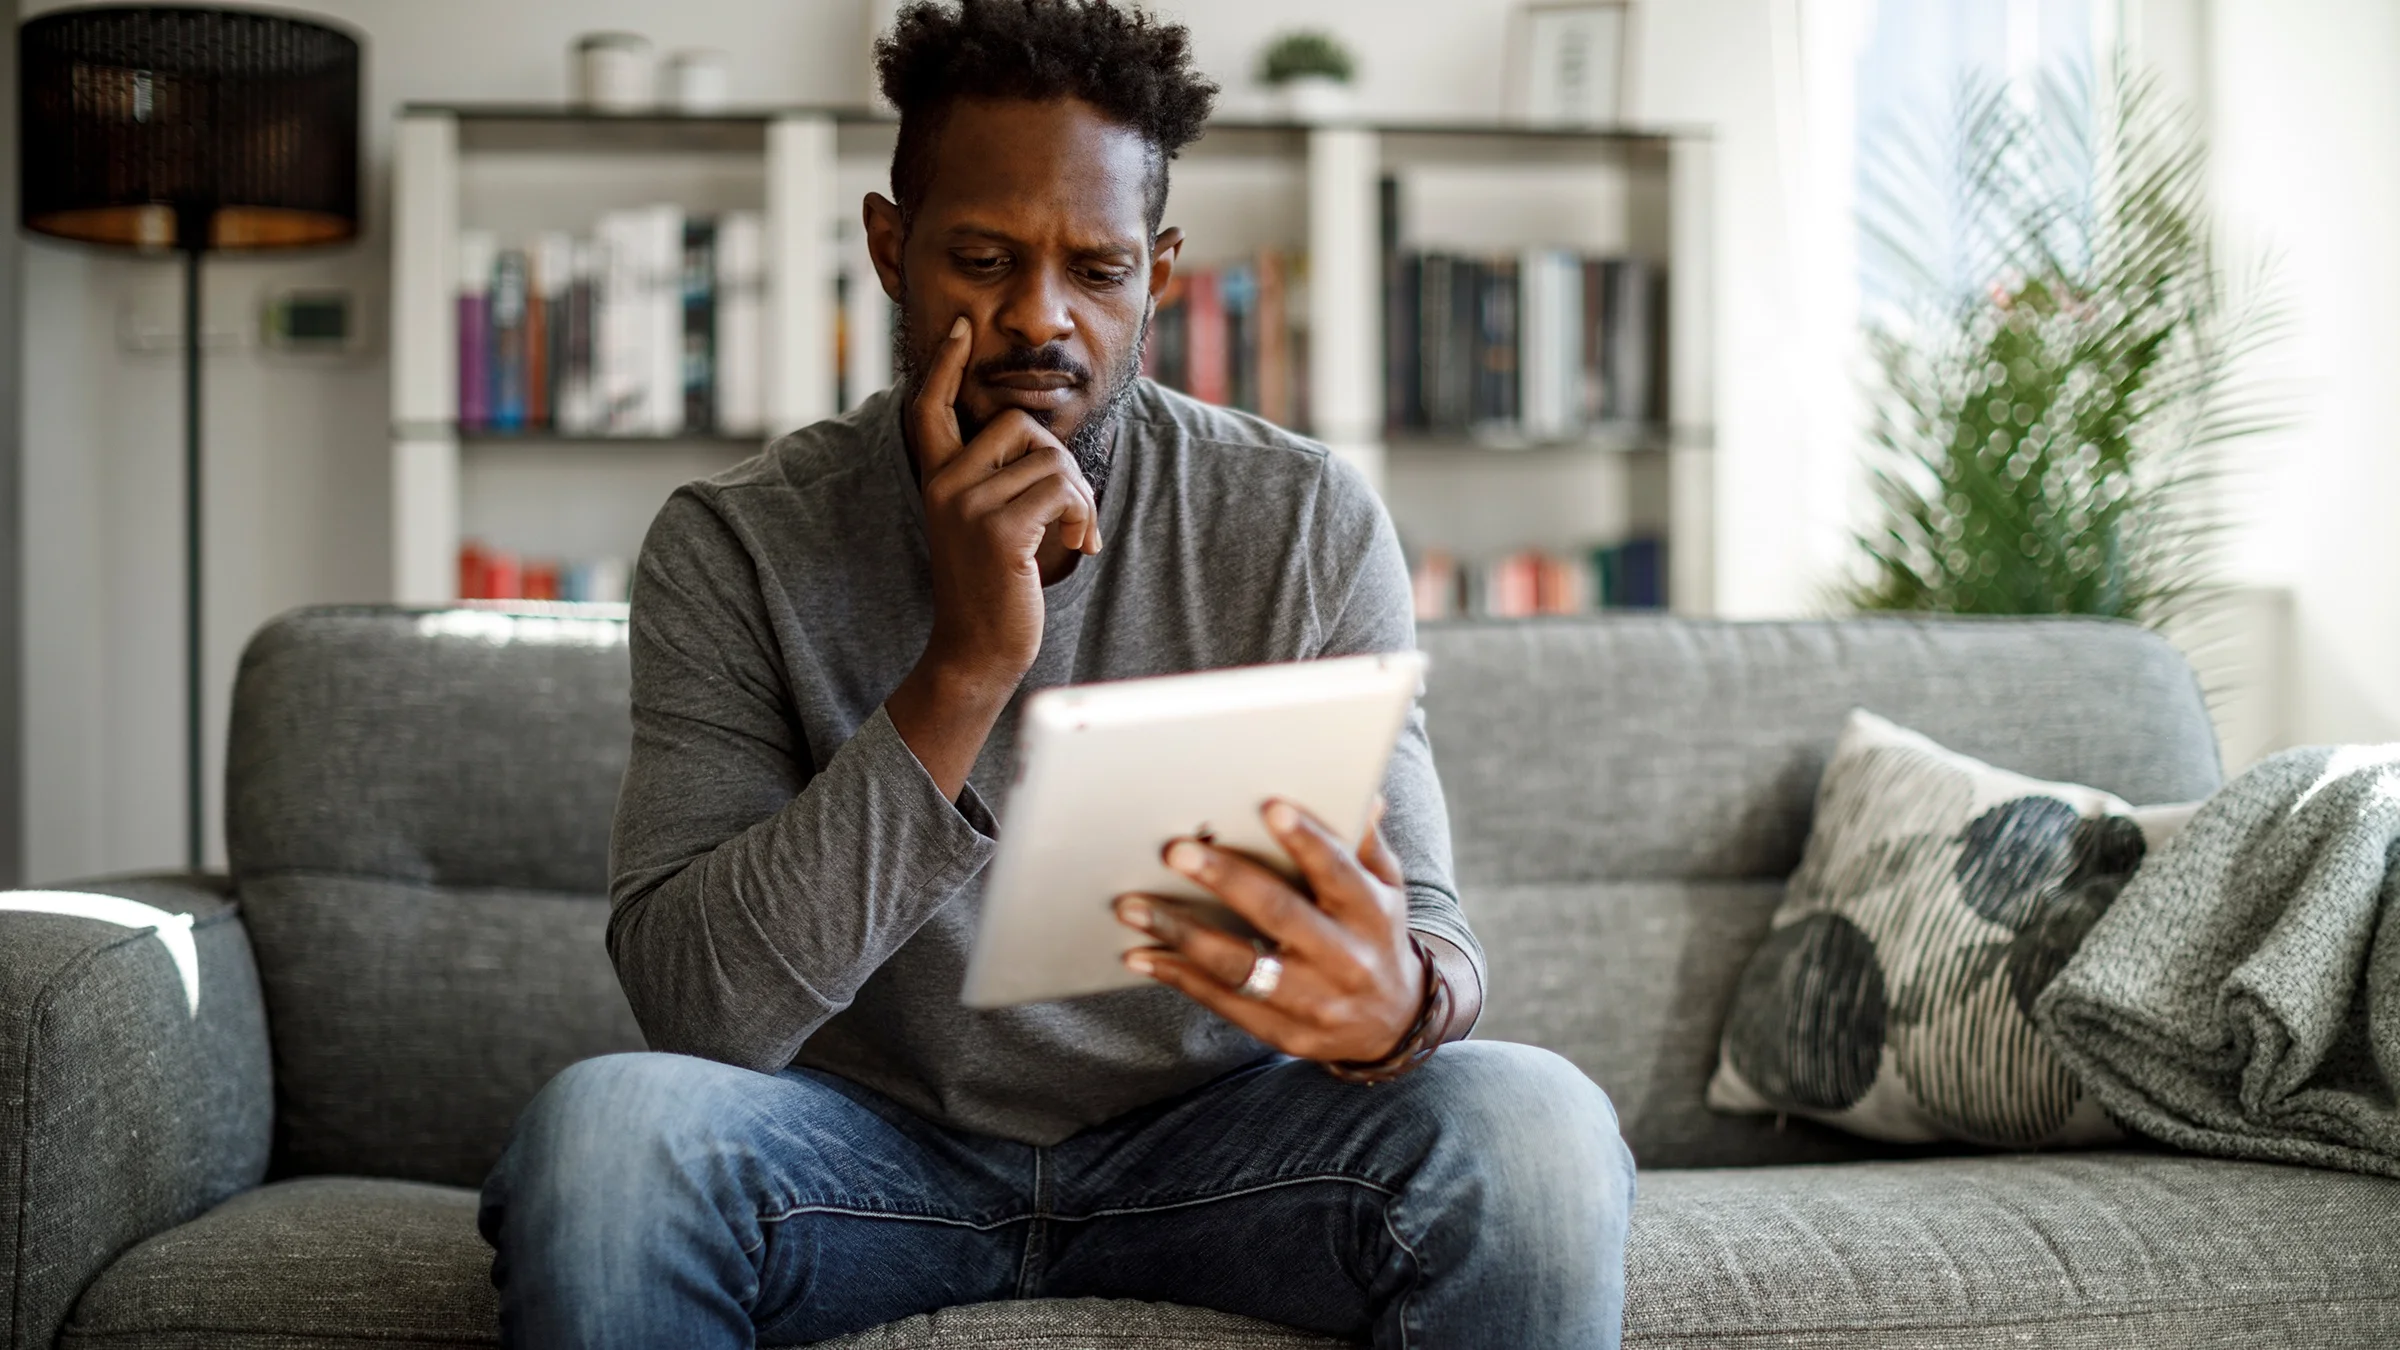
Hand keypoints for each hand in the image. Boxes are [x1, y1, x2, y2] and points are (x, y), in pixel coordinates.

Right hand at [910, 315, 1101, 690]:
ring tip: (1076, 534)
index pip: (930, 406)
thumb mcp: (985, 523)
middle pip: (1019, 424)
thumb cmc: (994, 587)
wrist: (978, 651)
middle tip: (1072, 509)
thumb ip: (998, 478)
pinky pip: (1063, 489)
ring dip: (1081, 496)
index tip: (962, 328)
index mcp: (937, 479)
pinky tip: (1081, 548)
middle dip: (1060, 461)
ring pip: (1052, 459)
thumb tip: (1033, 437)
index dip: (944, 364)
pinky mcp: (999, 530)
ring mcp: (968, 506)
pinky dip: (1085, 515)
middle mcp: (945, 485)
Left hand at [1114, 798, 1425, 1064]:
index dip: (1306, 841)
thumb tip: (1362, 794)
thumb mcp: (1386, 887)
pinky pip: (1222, 1001)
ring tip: (1132, 905)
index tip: (1269, 807)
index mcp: (1370, 913)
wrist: (1393, 1022)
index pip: (1338, 872)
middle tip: (1175, 851)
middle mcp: (1345, 959)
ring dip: (1181, 933)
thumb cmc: (1375, 934)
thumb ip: (1363, 844)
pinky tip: (1141, 953)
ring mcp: (1313, 1001)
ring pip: (1239, 965)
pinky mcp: (1283, 1032)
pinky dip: (1178, 976)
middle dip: (1225, 880)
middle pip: (1280, 916)